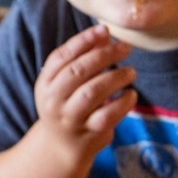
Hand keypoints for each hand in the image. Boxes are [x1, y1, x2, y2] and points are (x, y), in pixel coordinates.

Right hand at [33, 24, 136, 159]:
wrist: (62, 147)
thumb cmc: (68, 106)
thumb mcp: (66, 84)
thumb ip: (82, 59)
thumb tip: (104, 34)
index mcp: (45, 83)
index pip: (60, 57)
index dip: (82, 41)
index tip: (103, 30)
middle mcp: (53, 100)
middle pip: (77, 72)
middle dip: (103, 56)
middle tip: (124, 48)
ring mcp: (70, 118)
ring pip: (92, 93)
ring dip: (114, 77)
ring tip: (131, 71)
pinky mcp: (89, 133)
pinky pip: (108, 115)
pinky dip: (123, 103)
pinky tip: (131, 94)